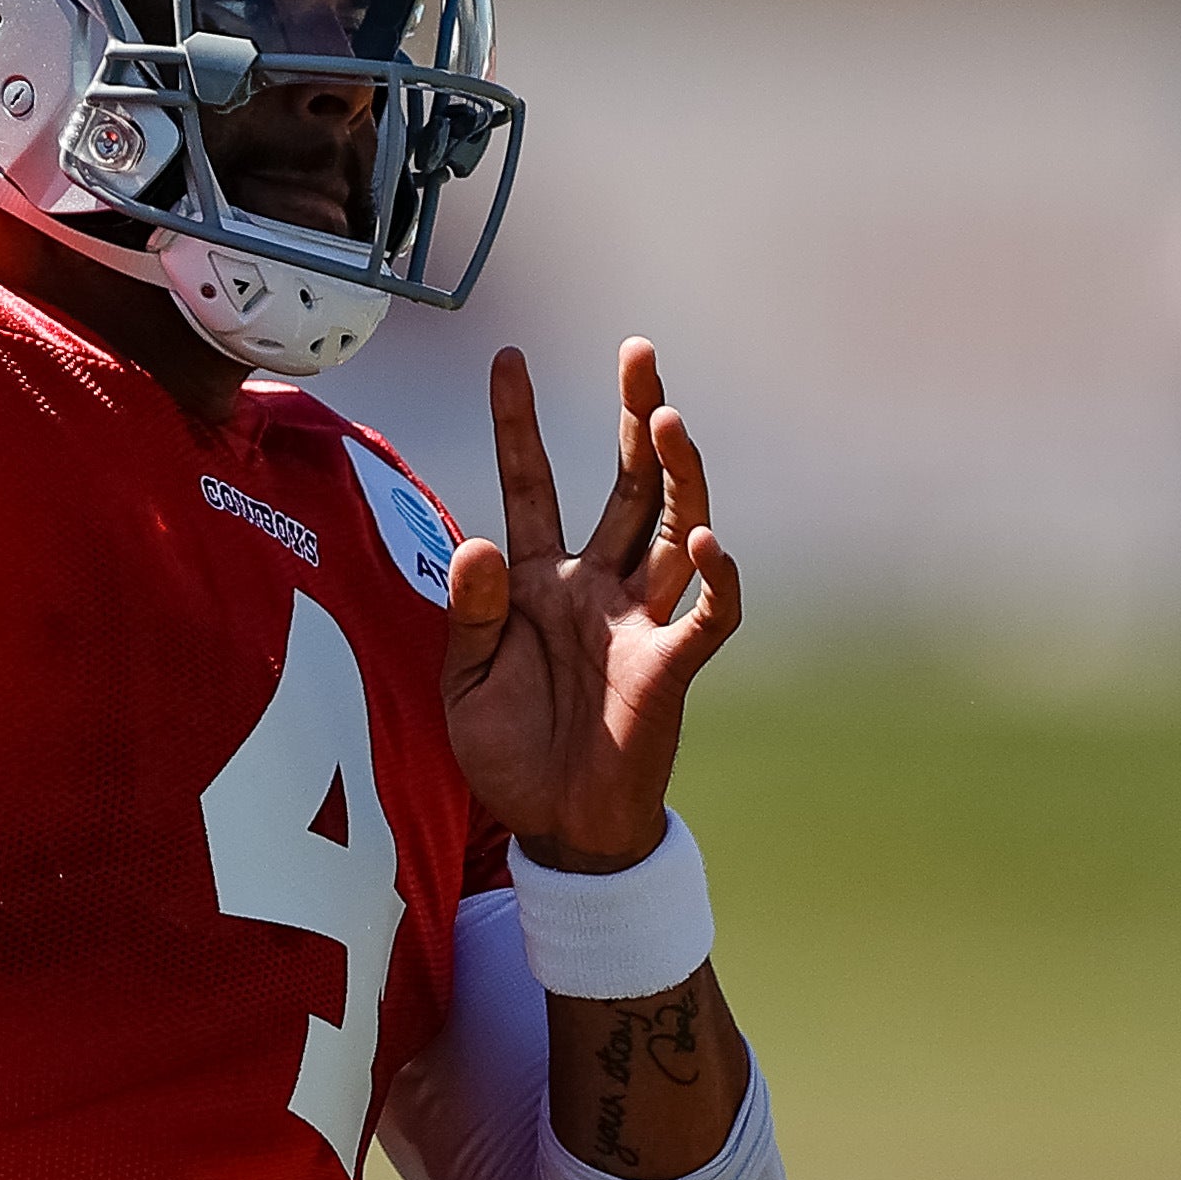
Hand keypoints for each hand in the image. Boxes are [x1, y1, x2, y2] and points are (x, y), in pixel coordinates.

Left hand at [445, 339, 741, 872]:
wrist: (556, 827)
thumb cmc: (509, 751)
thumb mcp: (466, 681)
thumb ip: (470, 613)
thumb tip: (476, 544)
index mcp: (538, 580)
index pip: (530, 482)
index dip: (517, 422)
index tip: (507, 358)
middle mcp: (596, 585)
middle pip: (626, 484)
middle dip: (634, 418)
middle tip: (640, 352)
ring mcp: (638, 621)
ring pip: (670, 529)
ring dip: (676, 475)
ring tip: (667, 418)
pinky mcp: (669, 667)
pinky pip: (705, 615)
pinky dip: (714, 580)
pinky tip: (707, 541)